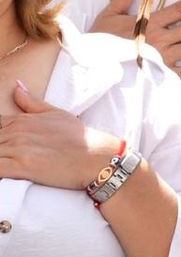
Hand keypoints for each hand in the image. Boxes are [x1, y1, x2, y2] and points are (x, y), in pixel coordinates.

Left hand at [0, 82, 122, 189]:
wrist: (96, 157)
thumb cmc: (80, 138)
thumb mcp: (56, 114)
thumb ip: (31, 102)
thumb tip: (16, 85)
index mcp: (21, 120)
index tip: (6, 142)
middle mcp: (16, 132)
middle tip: (8, 153)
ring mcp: (17, 149)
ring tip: (8, 160)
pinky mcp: (21, 166)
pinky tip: (5, 171)